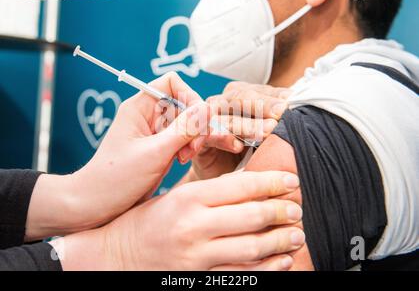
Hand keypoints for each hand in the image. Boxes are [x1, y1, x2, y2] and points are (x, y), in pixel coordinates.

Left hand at [26, 72, 210, 239]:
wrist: (97, 204)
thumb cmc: (115, 178)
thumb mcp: (154, 153)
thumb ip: (183, 130)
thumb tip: (206, 108)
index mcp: (139, 107)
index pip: (172, 83)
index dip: (189, 96)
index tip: (197, 119)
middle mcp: (148, 115)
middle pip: (184, 104)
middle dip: (194, 124)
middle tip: (192, 147)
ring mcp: (155, 132)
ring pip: (187, 123)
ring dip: (192, 138)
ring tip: (184, 158)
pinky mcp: (160, 147)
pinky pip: (182, 138)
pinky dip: (188, 148)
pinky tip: (181, 161)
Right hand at [51, 171, 304, 270]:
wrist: (117, 254)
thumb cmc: (148, 219)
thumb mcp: (176, 194)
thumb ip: (211, 190)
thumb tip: (251, 183)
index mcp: (189, 197)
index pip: (241, 186)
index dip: (272, 182)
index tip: (291, 181)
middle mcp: (193, 225)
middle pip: (251, 216)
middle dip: (281, 212)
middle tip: (297, 209)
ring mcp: (196, 256)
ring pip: (251, 248)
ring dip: (279, 241)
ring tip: (296, 235)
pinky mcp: (197, 278)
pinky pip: (240, 275)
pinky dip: (266, 268)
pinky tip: (281, 260)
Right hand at [184, 81, 291, 181]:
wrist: (223, 177)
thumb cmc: (249, 153)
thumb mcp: (267, 135)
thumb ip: (279, 120)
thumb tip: (305, 109)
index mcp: (242, 95)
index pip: (259, 90)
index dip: (276, 96)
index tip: (293, 103)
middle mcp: (223, 102)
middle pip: (241, 98)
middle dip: (263, 106)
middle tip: (281, 113)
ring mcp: (208, 119)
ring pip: (227, 117)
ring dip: (247, 124)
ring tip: (266, 132)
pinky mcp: (198, 139)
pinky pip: (208, 136)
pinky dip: (223, 139)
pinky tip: (237, 147)